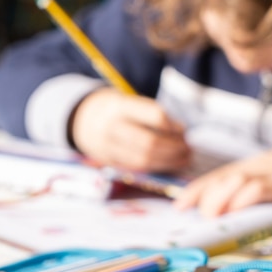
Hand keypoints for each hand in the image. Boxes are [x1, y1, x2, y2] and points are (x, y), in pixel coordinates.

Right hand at [71, 87, 190, 172]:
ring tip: (183, 158)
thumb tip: (181, 133)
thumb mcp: (130, 102)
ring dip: (168, 162)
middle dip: (173, 148)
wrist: (83, 119)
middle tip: (188, 149)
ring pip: (143, 160)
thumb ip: (152, 115)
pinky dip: (155, 168)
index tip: (183, 130)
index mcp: (120, 106)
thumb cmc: (118, 110)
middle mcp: (111, 126)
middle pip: (150, 142)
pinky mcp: (108, 162)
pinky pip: (136, 169)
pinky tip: (168, 165)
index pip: (154, 115)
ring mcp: (107, 147)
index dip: (173, 126)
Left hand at [174, 139, 271, 216]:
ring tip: (207, 214)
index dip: (196, 189)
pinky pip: (260, 188)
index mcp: (254, 167)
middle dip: (200, 194)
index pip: (218, 176)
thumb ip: (260, 194)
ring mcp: (271, 172)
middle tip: (187, 211)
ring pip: (236, 181)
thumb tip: (241, 215)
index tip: (179, 204)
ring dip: (218, 197)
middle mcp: (257, 166)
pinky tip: (234, 209)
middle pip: (221, 177)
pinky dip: (244, 198)